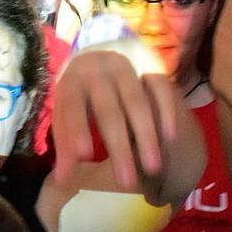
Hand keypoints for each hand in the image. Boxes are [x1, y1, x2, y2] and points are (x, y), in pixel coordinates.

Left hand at [52, 38, 174, 190]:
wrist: (102, 48)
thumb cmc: (81, 92)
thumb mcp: (67, 112)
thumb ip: (65, 144)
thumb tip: (61, 181)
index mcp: (72, 81)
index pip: (72, 107)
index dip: (78, 129)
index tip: (86, 157)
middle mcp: (98, 70)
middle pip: (108, 110)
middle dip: (118, 147)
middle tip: (126, 182)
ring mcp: (126, 64)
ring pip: (136, 101)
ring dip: (145, 135)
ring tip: (153, 167)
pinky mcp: (150, 64)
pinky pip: (161, 87)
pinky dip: (166, 111)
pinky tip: (170, 137)